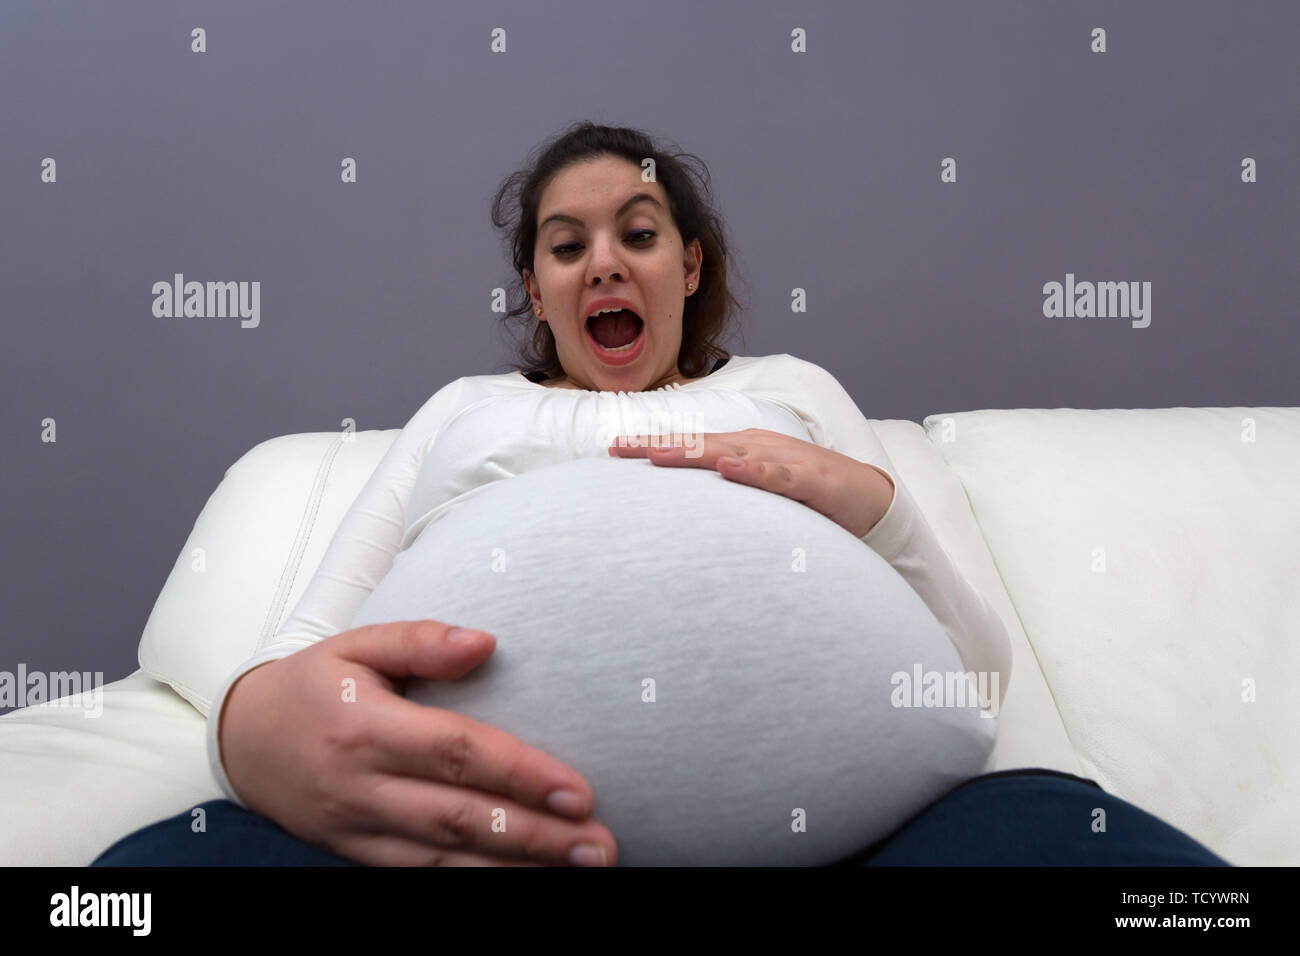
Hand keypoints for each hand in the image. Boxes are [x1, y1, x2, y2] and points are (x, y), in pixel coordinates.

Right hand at [219, 620, 617, 865]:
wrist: (242, 741)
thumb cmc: (314, 685)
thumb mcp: (357, 645)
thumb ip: (421, 640)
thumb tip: (486, 642)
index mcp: (366, 728)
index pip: (456, 753)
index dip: (520, 773)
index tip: (579, 790)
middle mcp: (362, 786)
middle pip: (461, 816)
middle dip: (536, 835)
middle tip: (598, 845)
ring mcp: (358, 829)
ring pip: (446, 857)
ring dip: (518, 867)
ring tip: (579, 867)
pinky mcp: (358, 854)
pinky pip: (422, 876)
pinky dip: (474, 882)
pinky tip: (523, 882)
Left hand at [609, 427, 894, 538]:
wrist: (869, 499)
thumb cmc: (809, 496)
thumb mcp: (760, 494)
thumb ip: (727, 497)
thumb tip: (683, 513)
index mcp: (742, 451)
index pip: (689, 447)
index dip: (652, 447)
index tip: (612, 452)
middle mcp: (756, 447)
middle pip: (698, 445)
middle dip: (657, 447)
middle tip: (617, 450)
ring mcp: (781, 460)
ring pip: (731, 453)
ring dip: (693, 453)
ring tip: (657, 456)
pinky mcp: (808, 478)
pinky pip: (777, 474)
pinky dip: (754, 470)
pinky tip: (732, 468)